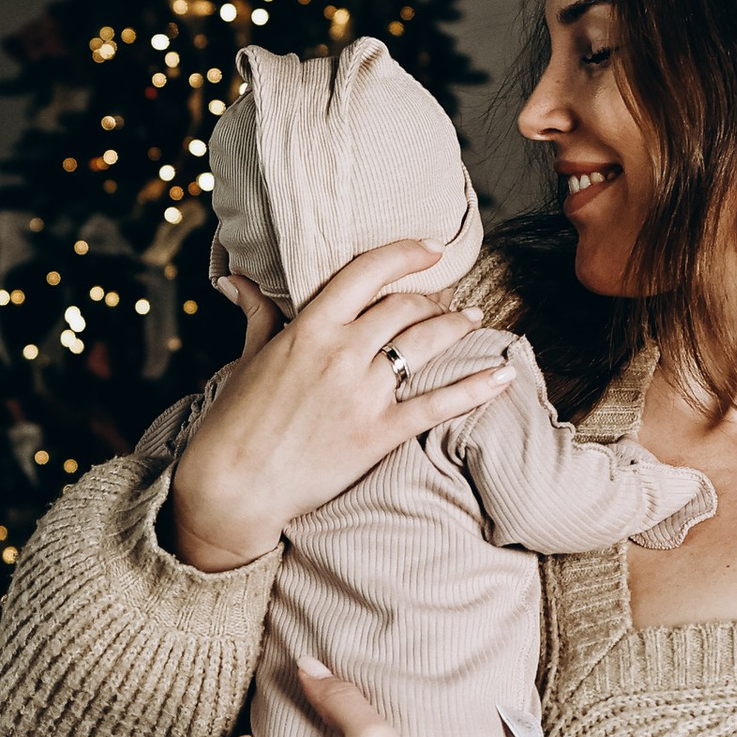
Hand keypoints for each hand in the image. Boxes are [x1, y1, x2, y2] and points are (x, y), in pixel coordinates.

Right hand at [170, 241, 508, 570]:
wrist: (232, 487)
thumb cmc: (234, 424)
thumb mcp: (248, 360)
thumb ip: (258, 316)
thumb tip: (237, 279)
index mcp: (309, 328)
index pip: (367, 272)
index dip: (407, 254)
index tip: (432, 248)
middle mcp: (342, 352)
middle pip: (404, 307)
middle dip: (435, 298)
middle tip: (450, 299)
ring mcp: (363, 393)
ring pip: (426, 344)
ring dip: (458, 327)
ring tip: (474, 320)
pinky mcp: (378, 433)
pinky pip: (438, 404)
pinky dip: (477, 387)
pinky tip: (504, 375)